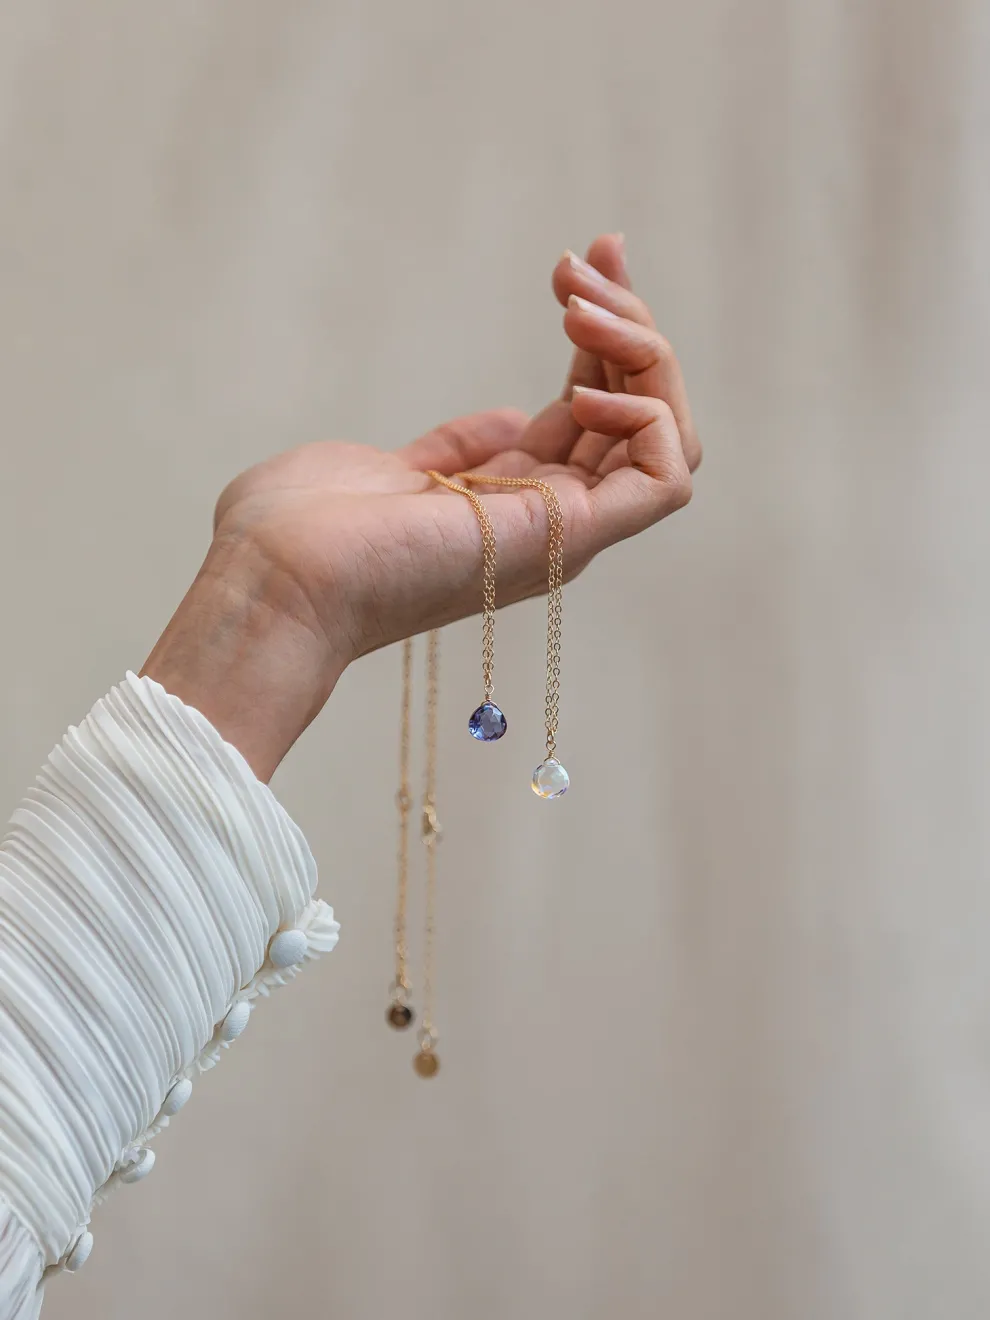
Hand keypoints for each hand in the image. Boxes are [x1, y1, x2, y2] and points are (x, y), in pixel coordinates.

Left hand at [143, 235, 699, 778]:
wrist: (273, 575)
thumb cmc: (299, 530)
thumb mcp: (391, 468)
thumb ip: (452, 450)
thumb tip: (504, 421)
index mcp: (510, 507)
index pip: (592, 413)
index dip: (600, 336)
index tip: (577, 262)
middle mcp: (548, 521)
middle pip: (638, 415)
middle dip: (628, 321)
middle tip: (581, 260)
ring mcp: (562, 532)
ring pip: (667, 438)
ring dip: (644, 354)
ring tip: (581, 307)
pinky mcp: (568, 537)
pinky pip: (665, 477)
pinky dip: (649, 415)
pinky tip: (592, 383)